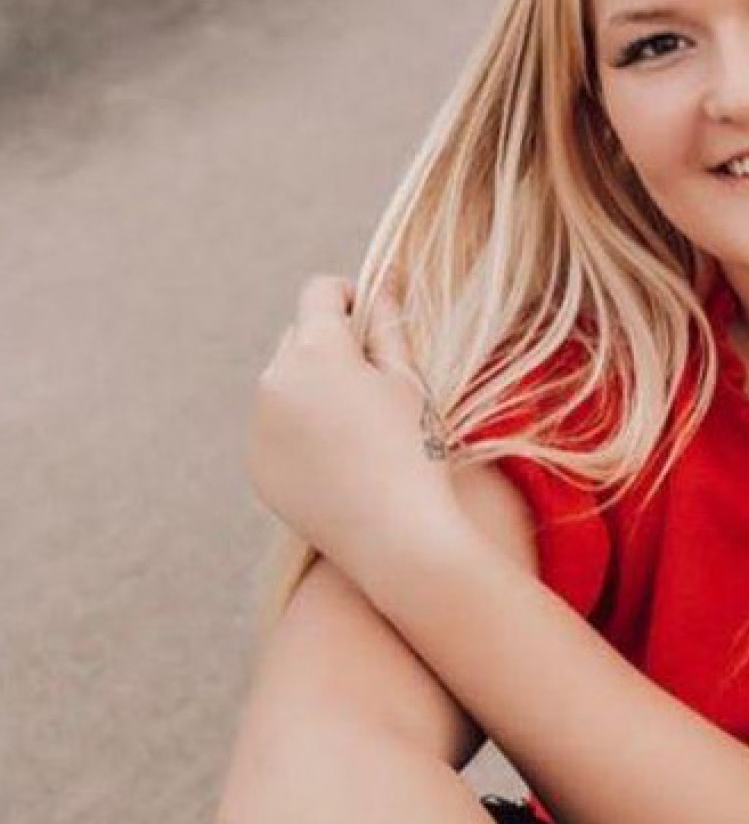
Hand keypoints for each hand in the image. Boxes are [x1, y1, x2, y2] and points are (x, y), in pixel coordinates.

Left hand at [246, 275, 460, 583]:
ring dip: (312, 393)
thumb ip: (389, 328)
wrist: (399, 540)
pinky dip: (299, 436)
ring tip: (358, 432)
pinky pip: (275, 432)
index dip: (347, 296)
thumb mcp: (411, 384)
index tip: (367, 313)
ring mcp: (259, 424)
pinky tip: (339, 464)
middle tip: (370, 384)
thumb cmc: (417, 454)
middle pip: (296, 339)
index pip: (320, 293)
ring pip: (284, 387)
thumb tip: (383, 284)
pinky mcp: (256, 464)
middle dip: (327, 348)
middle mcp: (275, 378)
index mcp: (317, 349)